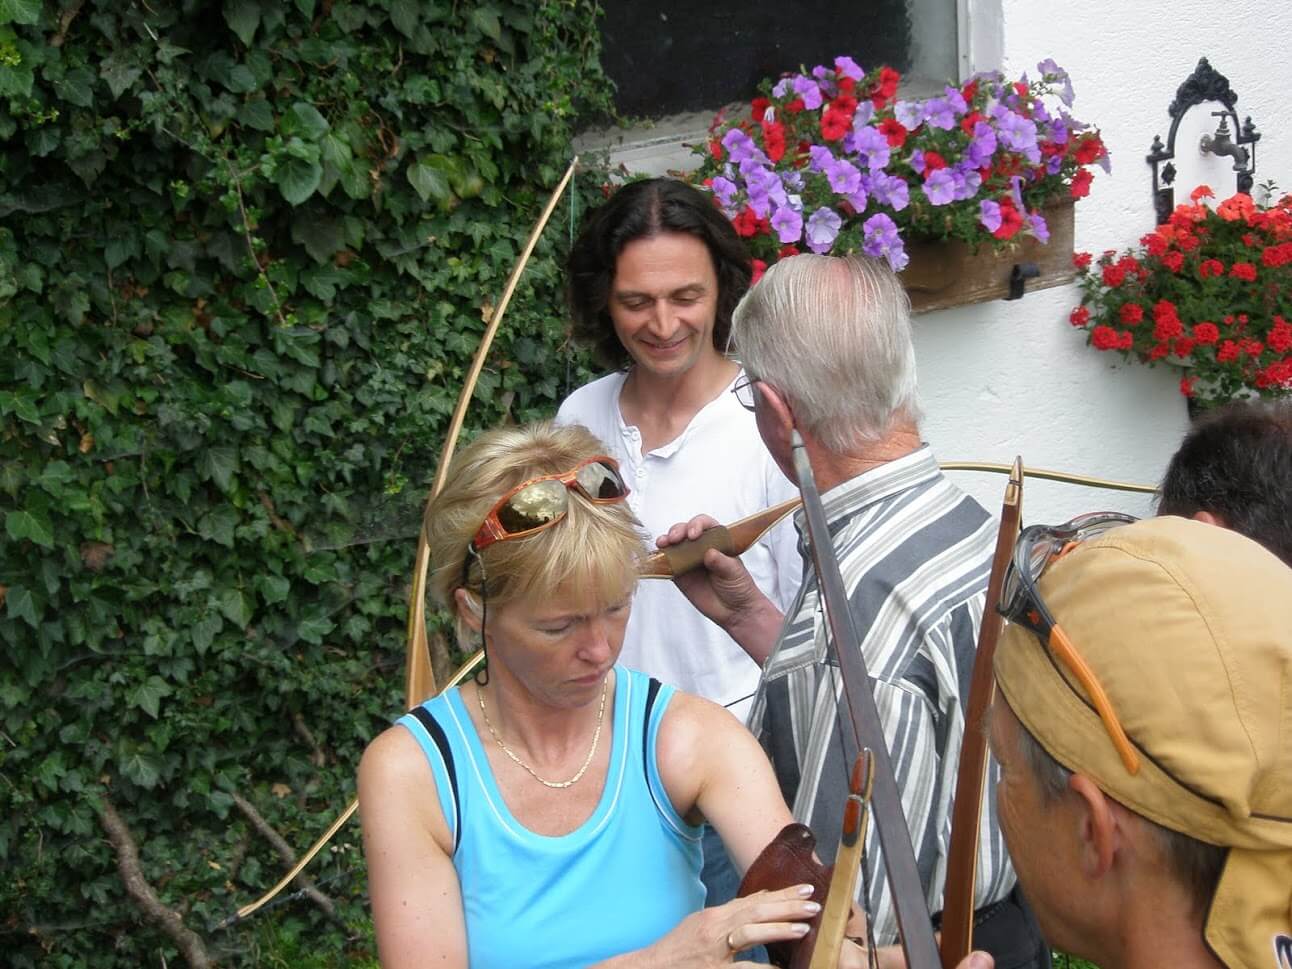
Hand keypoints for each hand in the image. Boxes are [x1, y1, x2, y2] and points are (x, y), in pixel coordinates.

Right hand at [639, 883, 820, 967]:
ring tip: (804, 926)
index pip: (752, 901)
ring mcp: (714, 950)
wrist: (650, 968)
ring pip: (750, 932)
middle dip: (786, 905)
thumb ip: (730, 916)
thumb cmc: (677, 951)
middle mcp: (715, 929)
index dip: (780, 894)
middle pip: (755, 910)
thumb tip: (760, 902)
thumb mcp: (702, 926)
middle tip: (813, 901)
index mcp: (714, 917)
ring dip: (779, 928)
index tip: (803, 889)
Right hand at [656, 516, 781, 662]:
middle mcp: (701, 547)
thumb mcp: (734, 572)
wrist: (735, 611)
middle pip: (686, 531)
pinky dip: (660, 560)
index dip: (697, 525)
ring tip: (663, 544)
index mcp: (718, 541)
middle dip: (678, 531)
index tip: (694, 534)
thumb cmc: (739, 587)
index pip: (706, 525)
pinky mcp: (680, 575)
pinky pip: (667, 564)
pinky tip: (656, 557)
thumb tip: (709, 553)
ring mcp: (689, 560)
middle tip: (675, 538)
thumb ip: (722, 562)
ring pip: (674, 544)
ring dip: (666, 541)